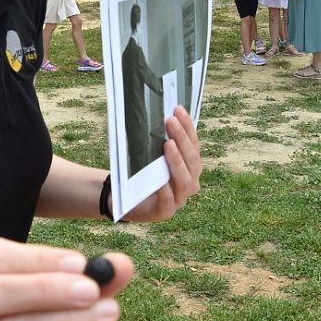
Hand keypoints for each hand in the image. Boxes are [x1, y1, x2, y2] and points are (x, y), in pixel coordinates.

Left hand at [122, 106, 201, 222]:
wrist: (127, 200)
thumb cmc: (142, 174)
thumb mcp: (150, 155)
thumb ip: (157, 141)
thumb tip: (153, 113)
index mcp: (190, 166)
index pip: (193, 144)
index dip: (188, 126)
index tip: (178, 109)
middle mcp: (190, 182)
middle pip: (191, 160)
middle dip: (182, 139)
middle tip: (170, 121)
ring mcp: (180, 198)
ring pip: (184, 180)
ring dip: (177, 161)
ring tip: (167, 144)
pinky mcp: (165, 211)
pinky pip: (168, 200)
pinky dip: (165, 189)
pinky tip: (159, 180)